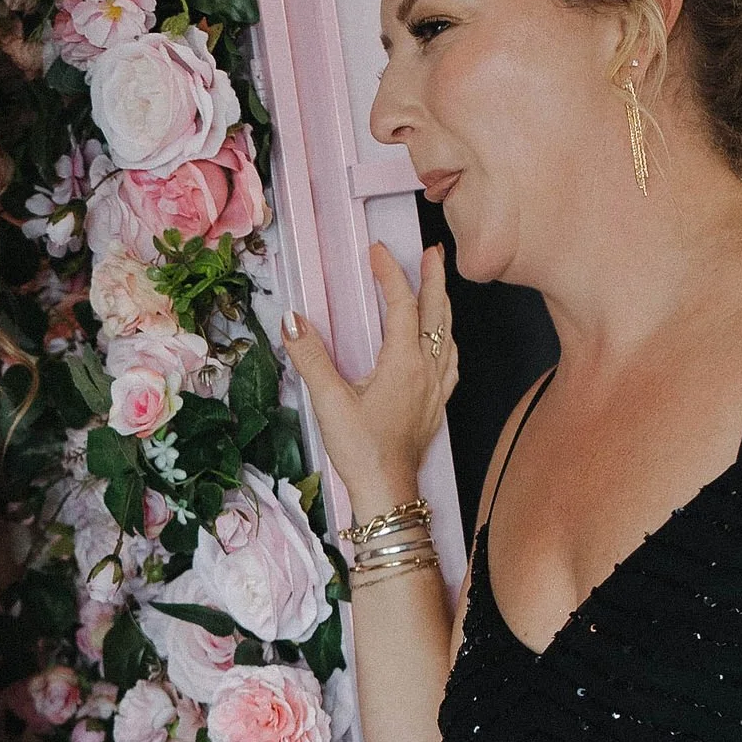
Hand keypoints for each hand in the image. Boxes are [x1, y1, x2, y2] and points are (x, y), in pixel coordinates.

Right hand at [283, 244, 457, 522]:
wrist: (387, 490)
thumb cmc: (361, 450)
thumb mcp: (329, 402)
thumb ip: (311, 357)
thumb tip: (292, 320)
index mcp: (404, 363)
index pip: (402, 305)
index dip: (391, 273)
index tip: (377, 251)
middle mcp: (427, 370)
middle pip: (437, 312)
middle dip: (434, 278)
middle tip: (433, 251)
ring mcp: (436, 387)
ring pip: (447, 334)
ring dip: (443, 305)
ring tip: (437, 287)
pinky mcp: (436, 404)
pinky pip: (449, 360)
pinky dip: (446, 338)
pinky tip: (442, 342)